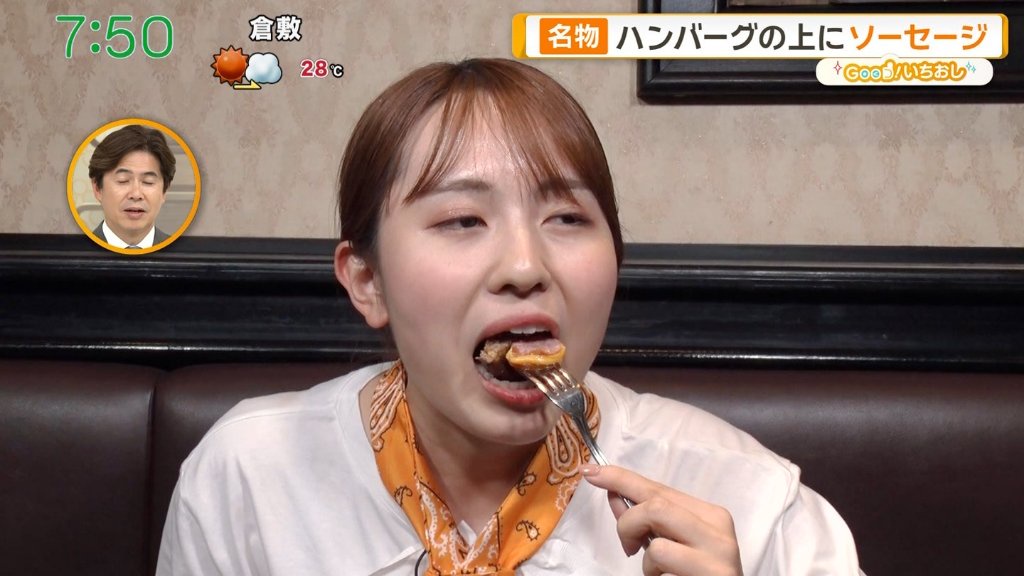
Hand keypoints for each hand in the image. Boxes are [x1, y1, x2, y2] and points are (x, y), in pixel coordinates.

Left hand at [582, 464, 742, 575]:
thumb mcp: (668, 546)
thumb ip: (645, 522)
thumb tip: (614, 495)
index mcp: (709, 515)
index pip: (659, 487)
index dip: (620, 477)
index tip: (589, 471)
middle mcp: (717, 524)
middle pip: (655, 499)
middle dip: (627, 518)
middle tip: (626, 544)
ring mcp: (718, 546)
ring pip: (655, 514)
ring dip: (638, 542)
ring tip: (648, 567)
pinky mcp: (713, 569)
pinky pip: (661, 552)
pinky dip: (649, 568)